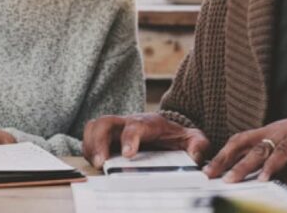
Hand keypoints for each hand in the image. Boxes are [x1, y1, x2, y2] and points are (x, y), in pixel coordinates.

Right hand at [82, 113, 210, 168]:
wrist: (169, 130)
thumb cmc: (178, 137)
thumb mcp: (194, 140)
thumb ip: (198, 145)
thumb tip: (194, 155)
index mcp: (149, 123)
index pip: (136, 126)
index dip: (129, 138)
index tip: (128, 155)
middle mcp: (129, 122)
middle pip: (106, 122)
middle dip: (100, 140)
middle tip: (101, 162)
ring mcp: (116, 129)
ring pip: (95, 126)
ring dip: (90, 144)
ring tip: (95, 164)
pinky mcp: (107, 138)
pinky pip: (90, 137)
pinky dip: (88, 149)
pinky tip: (94, 162)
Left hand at [204, 108, 286, 182]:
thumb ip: (273, 159)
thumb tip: (258, 176)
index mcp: (268, 132)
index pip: (238, 141)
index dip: (222, 154)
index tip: (208, 168)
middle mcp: (273, 130)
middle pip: (241, 143)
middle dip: (223, 158)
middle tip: (209, 174)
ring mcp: (286, 132)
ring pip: (259, 149)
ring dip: (243, 165)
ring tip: (230, 179)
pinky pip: (284, 152)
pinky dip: (273, 165)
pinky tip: (265, 177)